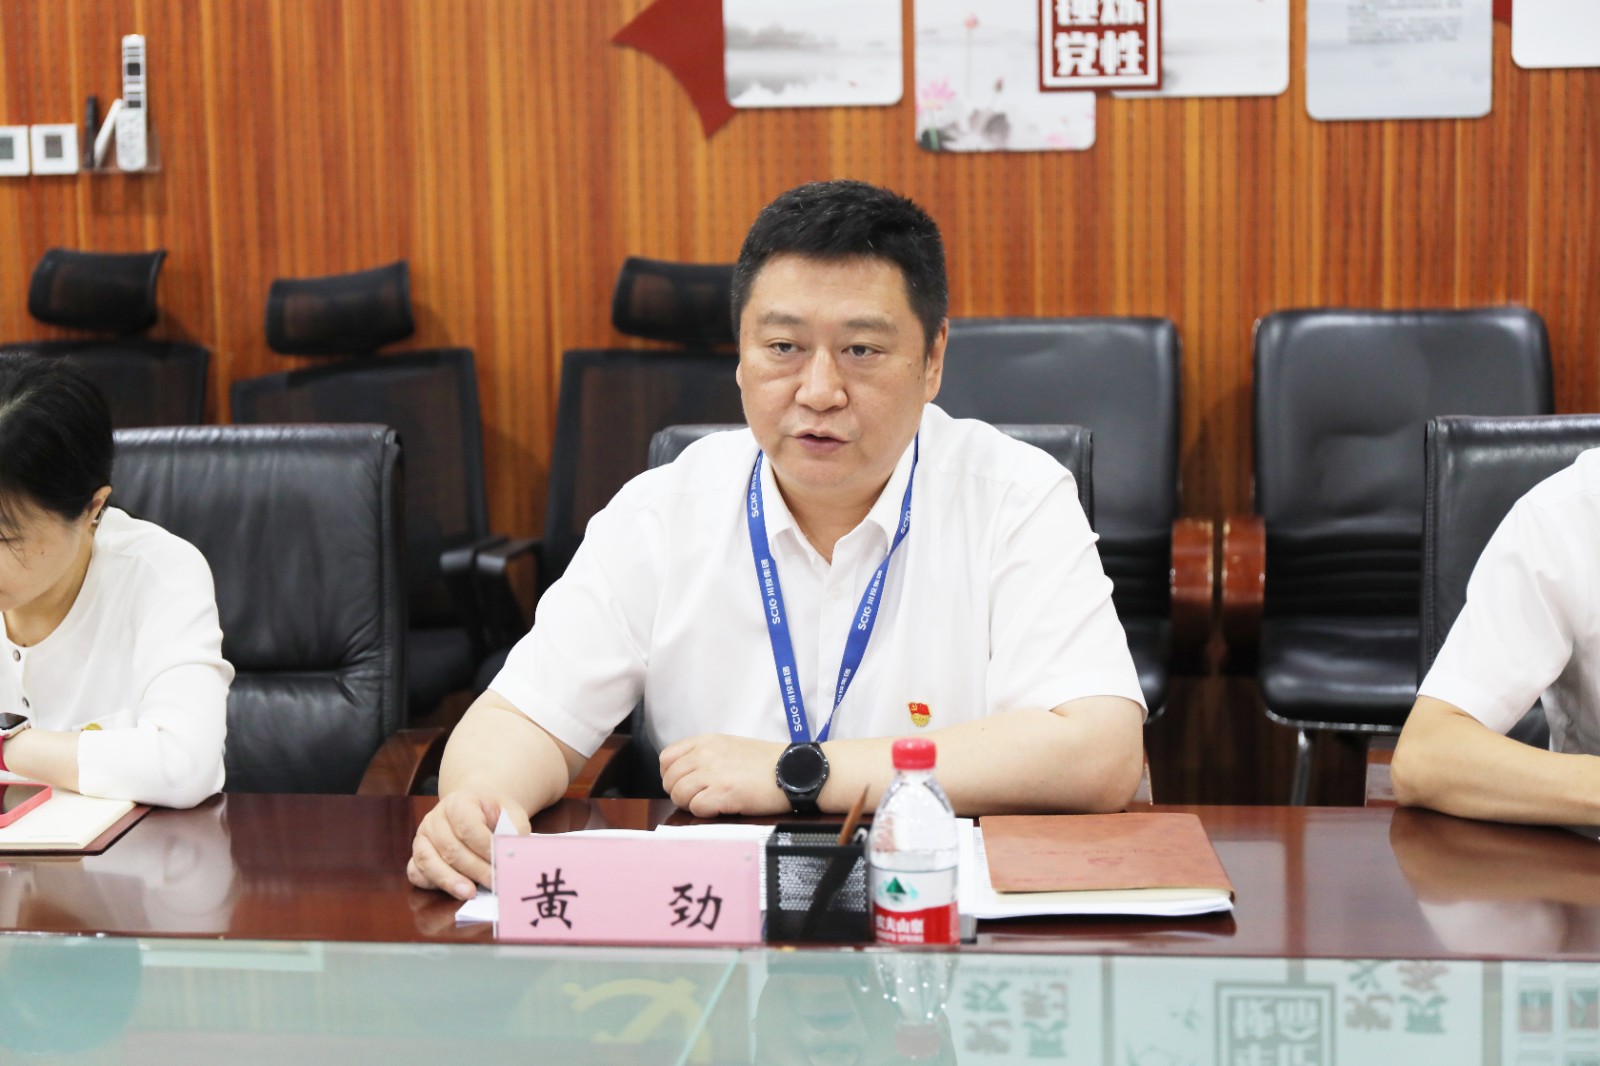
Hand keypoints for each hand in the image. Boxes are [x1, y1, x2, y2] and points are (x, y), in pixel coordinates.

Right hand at [407, 790, 530, 899]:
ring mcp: (422, 837)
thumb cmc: (494, 815)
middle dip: (475, 869)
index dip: (484, 848)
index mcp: (458, 802)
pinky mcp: (417, 855)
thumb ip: (514, 832)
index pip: (468, 827)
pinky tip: (451, 890)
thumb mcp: (510, 814)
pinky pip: (416, 872)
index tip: (500, 863)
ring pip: (430, 862)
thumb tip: (514, 857)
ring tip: (470, 893)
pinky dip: (431, 883)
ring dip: (451, 880)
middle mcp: (435, 818)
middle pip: (451, 849)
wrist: (476, 809)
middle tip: (494, 883)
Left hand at [659, 733, 788, 817]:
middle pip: (670, 780)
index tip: (684, 783)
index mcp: (706, 741)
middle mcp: (705, 754)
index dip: (671, 775)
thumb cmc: (767, 763)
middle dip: (681, 793)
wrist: (794, 770)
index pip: (667, 758)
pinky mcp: (722, 793)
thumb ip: (705, 755)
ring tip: (712, 803)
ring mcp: (713, 773)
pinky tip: (722, 808)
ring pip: (679, 795)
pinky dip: (705, 812)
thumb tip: (685, 774)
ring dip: (691, 804)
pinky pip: (696, 808)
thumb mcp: (730, 746)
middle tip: (700, 798)